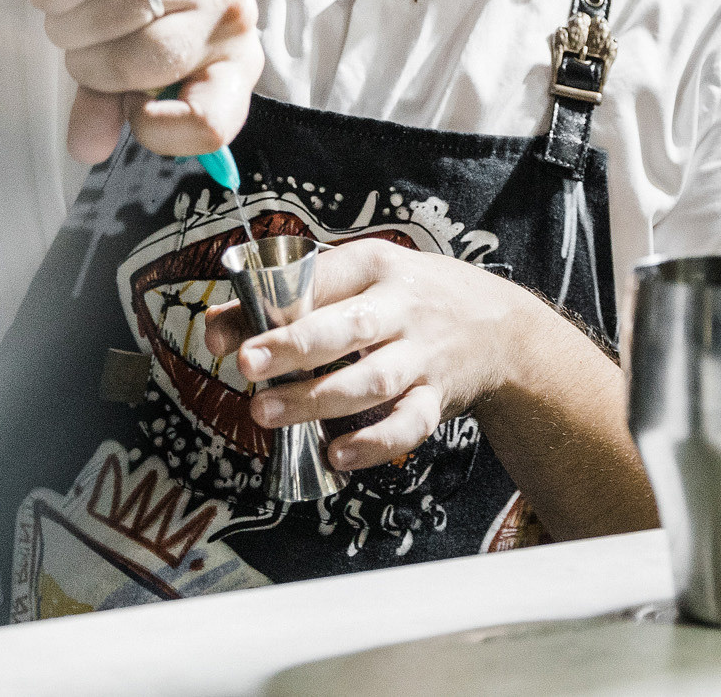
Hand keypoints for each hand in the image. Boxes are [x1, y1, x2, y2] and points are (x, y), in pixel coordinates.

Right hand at [29, 0, 261, 164]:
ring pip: (124, 7)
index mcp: (233, 64)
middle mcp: (230, 13)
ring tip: (63, 15)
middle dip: (92, 64)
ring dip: (71, 22)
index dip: (163, 130)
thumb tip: (85, 149)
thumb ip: (107, 106)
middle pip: (151, 59)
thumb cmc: (139, 2)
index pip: (213, 120)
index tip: (130, 111)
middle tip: (76, 49)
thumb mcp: (126, 64)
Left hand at [202, 239, 543, 471]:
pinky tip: (336, 453)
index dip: (274, 304)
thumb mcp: (362, 277)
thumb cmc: (411, 297)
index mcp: (377, 266)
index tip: (227, 332)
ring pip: (373, 380)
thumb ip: (292, 298)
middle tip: (247, 364)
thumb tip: (217, 325)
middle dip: (296, 347)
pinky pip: (410, 424)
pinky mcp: (439, 398)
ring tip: (266, 412)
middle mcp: (404, 309)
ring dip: (318, 400)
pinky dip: (374, 442)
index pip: (322, 279)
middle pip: (350, 328)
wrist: (503, 328)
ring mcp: (424, 355)